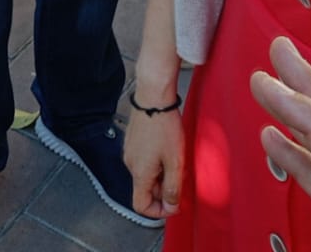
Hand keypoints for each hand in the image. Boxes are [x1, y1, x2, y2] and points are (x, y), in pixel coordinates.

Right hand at [123, 103, 184, 221]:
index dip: (158, 211)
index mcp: (140, 173)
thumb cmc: (165, 127)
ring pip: (145, 175)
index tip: (174, 205)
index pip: (141, 205)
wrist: (153, 98)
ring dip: (161, 176)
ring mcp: (130, 152)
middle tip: (181, 178)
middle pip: (145, 190)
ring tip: (176, 161)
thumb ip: (173, 188)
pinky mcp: (132, 142)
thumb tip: (171, 207)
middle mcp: (130, 165)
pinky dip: (156, 163)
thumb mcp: (175, 161)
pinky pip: (143, 162)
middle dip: (163, 191)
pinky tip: (167, 150)